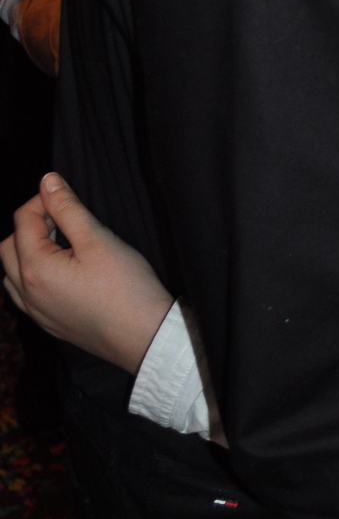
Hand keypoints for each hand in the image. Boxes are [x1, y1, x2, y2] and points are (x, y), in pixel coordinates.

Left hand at [1, 172, 172, 373]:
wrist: (145, 336)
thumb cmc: (125, 288)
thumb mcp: (98, 239)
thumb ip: (68, 208)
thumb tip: (47, 181)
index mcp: (35, 268)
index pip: (23, 220)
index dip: (43, 200)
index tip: (67, 195)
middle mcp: (27, 293)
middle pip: (9, 246)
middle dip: (31, 224)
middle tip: (64, 217)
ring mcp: (36, 312)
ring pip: (12, 272)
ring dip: (28, 251)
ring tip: (61, 242)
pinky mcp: (50, 324)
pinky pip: (25, 294)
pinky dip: (33, 274)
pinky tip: (60, 271)